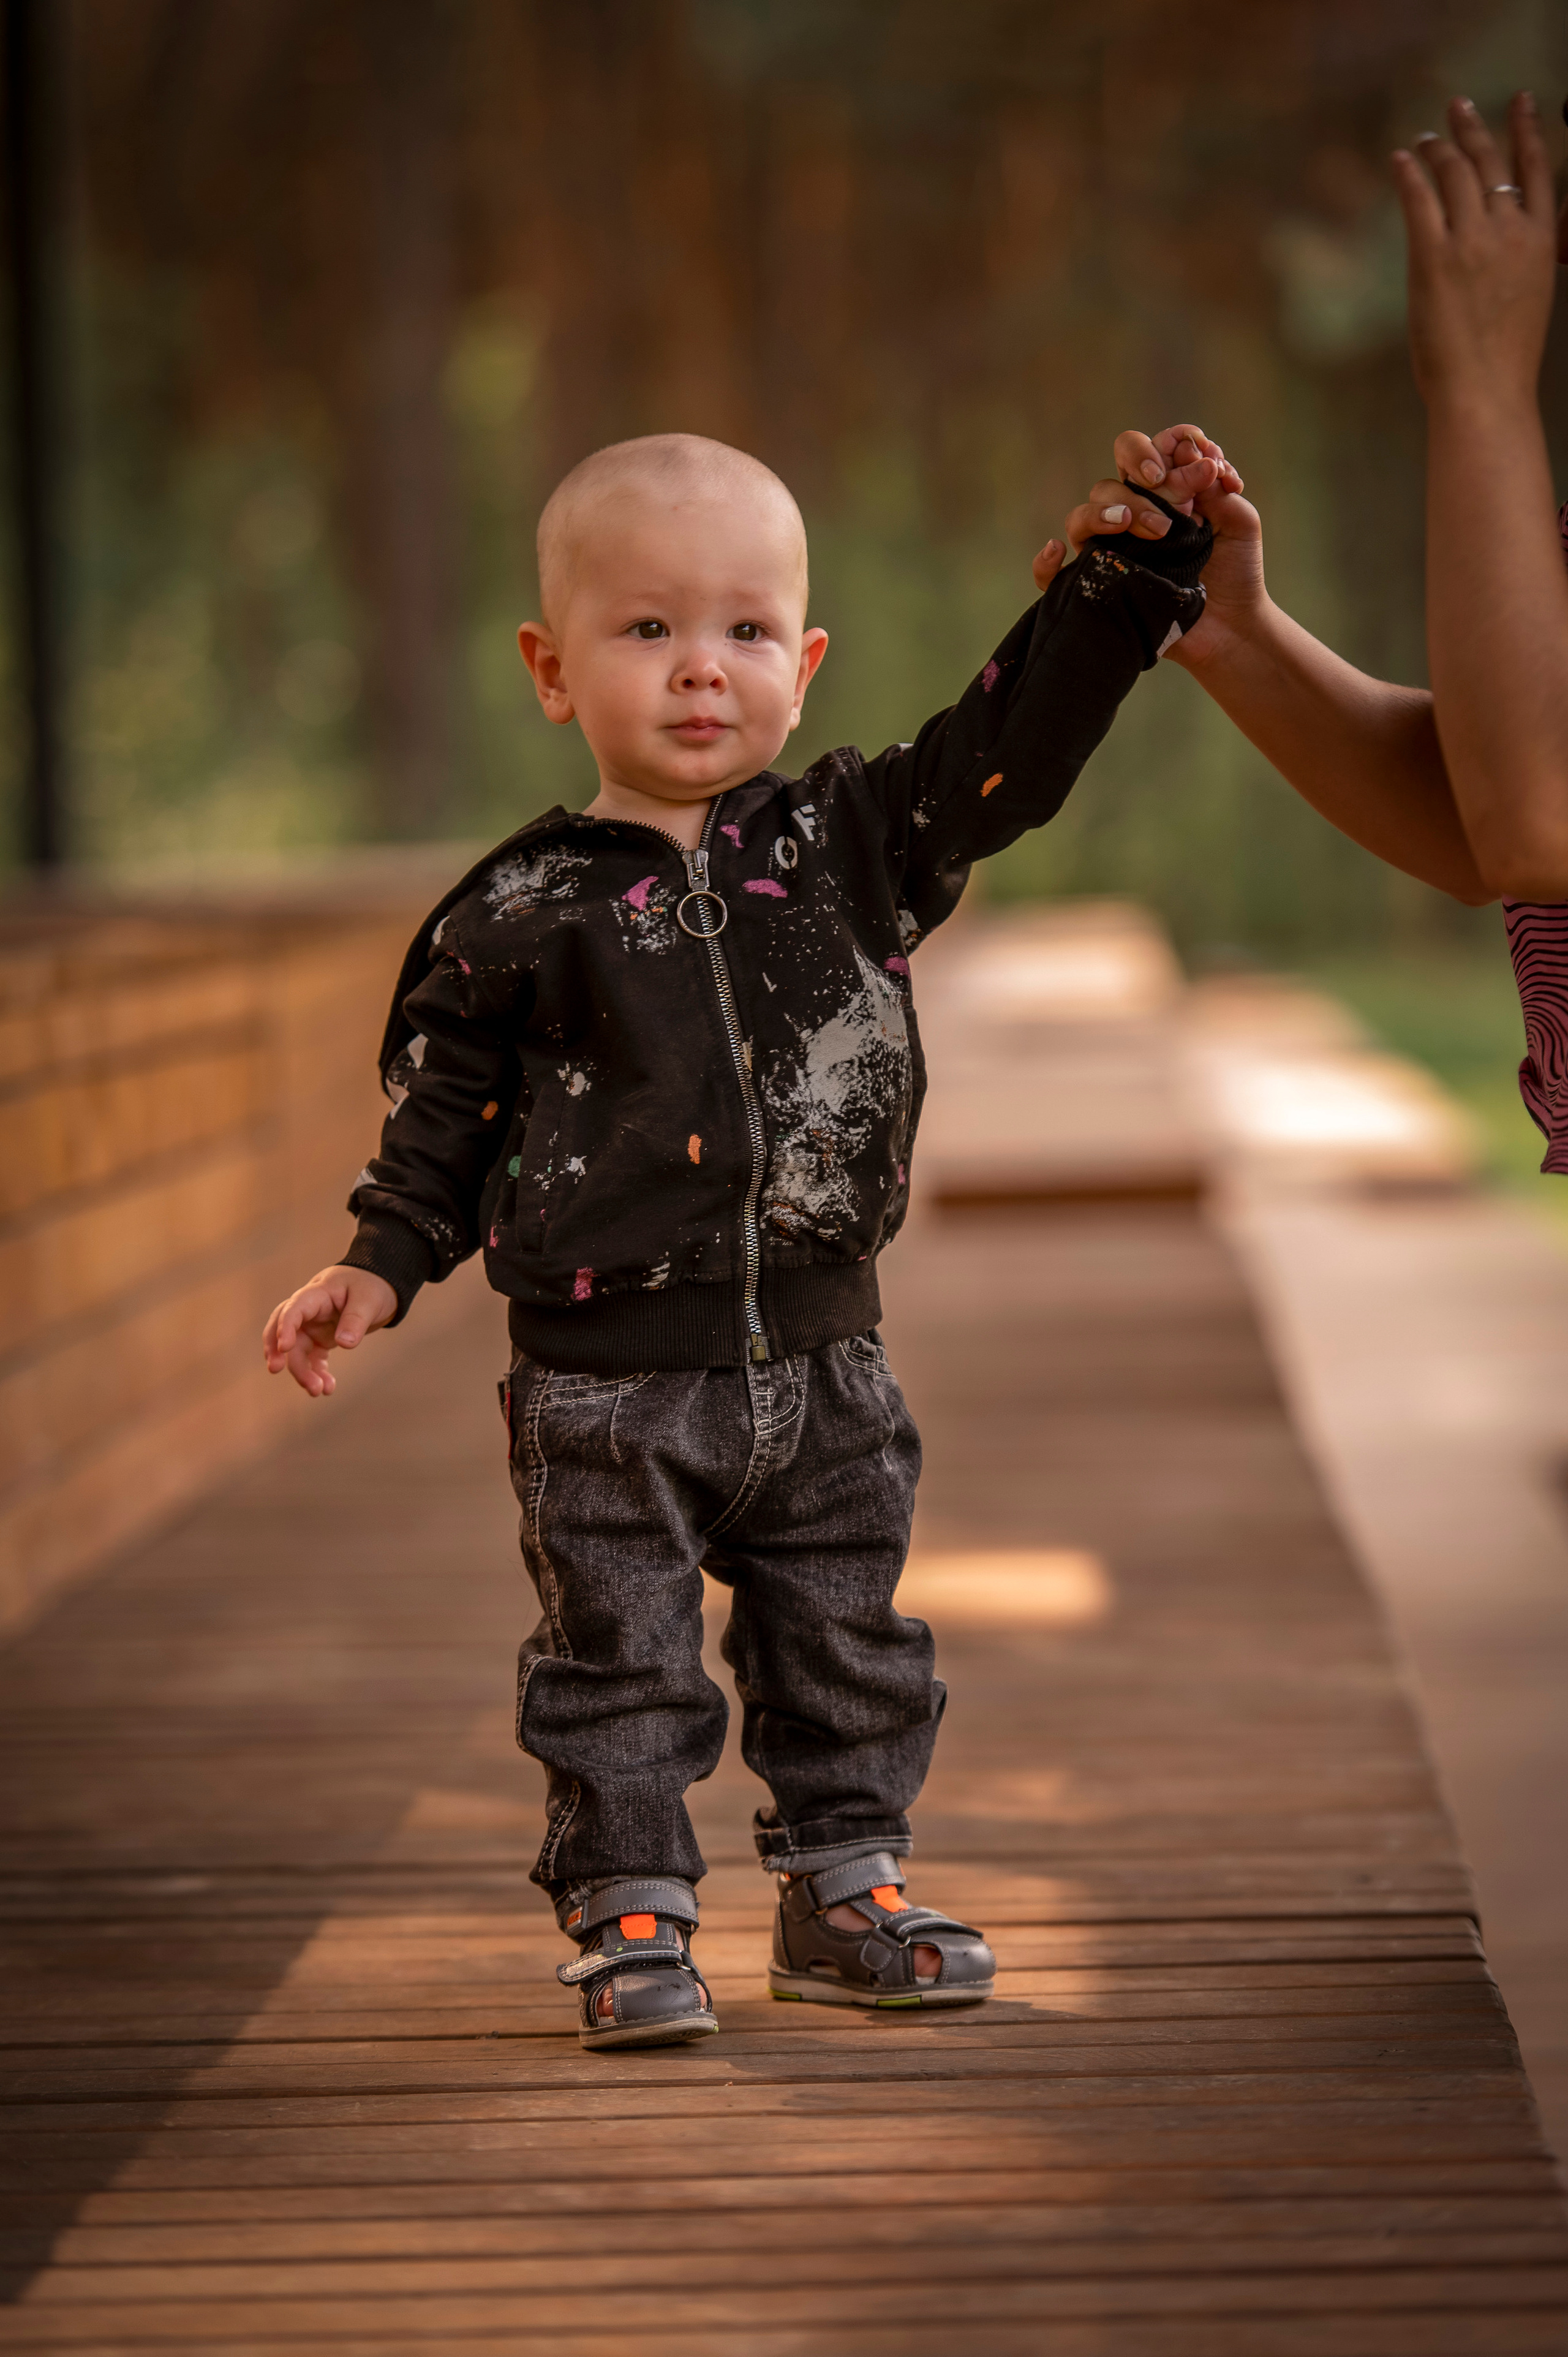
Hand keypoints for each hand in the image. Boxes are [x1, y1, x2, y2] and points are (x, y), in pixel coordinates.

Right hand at [262, 1266, 397, 1396]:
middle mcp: (310, 1311)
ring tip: (318, 1391)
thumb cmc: (372, 1285)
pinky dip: (317, 1373)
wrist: (381, 1284)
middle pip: (284, 1329)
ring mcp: (313, 1326)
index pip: (294, 1308)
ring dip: (303, 1371)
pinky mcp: (321, 1339)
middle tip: (275, 1370)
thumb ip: (356, 1319)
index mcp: (318, 1293)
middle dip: (277, 1350)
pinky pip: (313, 1358)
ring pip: (298, 1350)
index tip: (284, 1347)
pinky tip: (327, 1388)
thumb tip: (344, 1343)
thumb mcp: (369, 1299)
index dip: (285, 1326)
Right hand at [1052, 424, 1261, 667]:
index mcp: (1164, 492)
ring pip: (1083, 515)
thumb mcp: (1240, 521)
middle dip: (1137, 471)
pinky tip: (1057, 551)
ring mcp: (1111, 550)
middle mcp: (1132, 515)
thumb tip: (1192, 460)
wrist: (1231, 628)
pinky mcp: (1097, 586)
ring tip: (1149, 531)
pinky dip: (1046, 562)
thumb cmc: (1235, 573)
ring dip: (1108, 512)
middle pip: (1113, 476)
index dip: (1170, 444)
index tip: (1200, 462)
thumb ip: (1218, 486)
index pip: (1152, 450)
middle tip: (1168, 496)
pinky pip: (1051, 576)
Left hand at [1393, 93, 1562, 412]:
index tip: (1521, 102)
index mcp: (1542, 241)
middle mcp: (1510, 231)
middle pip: (1492, 162)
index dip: (1527, 130)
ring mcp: (1472, 241)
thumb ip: (1521, 259)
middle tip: (1458, 106)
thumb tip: (1504, 243)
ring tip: (1425, 139)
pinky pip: (1419, 200)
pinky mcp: (1433, 257)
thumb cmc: (1505, 359)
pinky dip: (1408, 174)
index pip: (1538, 169)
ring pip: (1454, 174)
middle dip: (1473, 128)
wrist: (1486, 391)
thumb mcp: (1531, 296)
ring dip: (1437, 149)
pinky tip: (1400, 159)